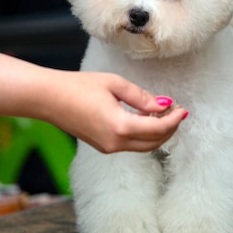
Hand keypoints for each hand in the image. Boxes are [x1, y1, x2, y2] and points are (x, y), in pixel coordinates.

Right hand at [45, 71, 187, 152]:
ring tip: (163, 112)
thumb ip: (142, 97)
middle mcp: (115, 143)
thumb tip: (163, 105)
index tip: (183, 109)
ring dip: (157, 132)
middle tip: (177, 111)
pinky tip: (145, 117)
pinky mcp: (103, 146)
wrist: (48, 98)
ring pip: (143, 146)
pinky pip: (131, 144)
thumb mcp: (115, 84)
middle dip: (170, 128)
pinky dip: (143, 134)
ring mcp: (108, 148)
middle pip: (154, 142)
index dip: (174, 119)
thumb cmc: (78, 86)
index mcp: (120, 127)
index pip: (158, 128)